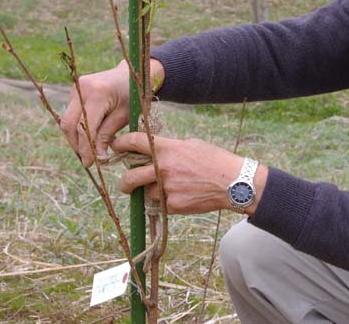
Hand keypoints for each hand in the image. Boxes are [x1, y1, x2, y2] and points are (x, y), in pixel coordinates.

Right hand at [60, 59, 164, 166]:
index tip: (90, 163)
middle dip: (77, 145)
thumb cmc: (133, 95)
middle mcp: (81, 88)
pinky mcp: (74, 91)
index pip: (84, 127)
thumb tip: (97, 156)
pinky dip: (77, 128)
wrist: (132, 73)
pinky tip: (88, 138)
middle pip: (69, 124)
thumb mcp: (125, 116)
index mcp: (98, 93)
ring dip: (75, 138)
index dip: (85, 148)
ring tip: (88, 152)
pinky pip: (71, 114)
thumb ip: (108, 134)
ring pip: (67, 120)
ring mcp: (75, 88)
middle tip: (88, 160)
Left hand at [113, 133, 266, 214]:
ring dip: (151, 192)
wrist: (233, 183)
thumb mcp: (192, 145)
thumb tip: (154, 151)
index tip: (115, 147)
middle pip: (129, 177)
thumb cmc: (215, 160)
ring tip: (168, 189)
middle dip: (125, 182)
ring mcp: (167, 189)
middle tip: (127, 184)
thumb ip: (170, 148)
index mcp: (166, 148)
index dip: (120, 144)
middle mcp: (162, 168)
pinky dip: (166, 201)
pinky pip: (160, 204)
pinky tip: (181, 195)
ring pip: (145, 193)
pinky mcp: (173, 205)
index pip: (133, 142)